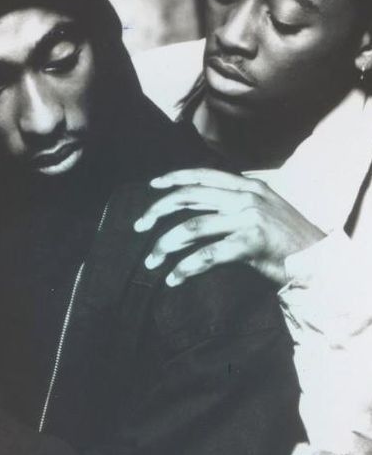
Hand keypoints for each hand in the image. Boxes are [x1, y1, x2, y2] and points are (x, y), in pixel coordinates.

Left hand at [134, 168, 324, 286]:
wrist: (317, 260)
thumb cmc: (287, 240)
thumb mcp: (263, 211)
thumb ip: (235, 205)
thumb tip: (201, 207)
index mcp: (247, 186)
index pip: (203, 176)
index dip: (174, 179)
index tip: (152, 186)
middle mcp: (245, 197)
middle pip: (189, 197)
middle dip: (157, 211)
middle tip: (137, 227)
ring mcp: (248, 218)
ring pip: (191, 227)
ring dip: (164, 245)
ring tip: (150, 262)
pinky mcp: (250, 242)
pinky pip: (206, 255)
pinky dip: (185, 268)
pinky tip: (173, 278)